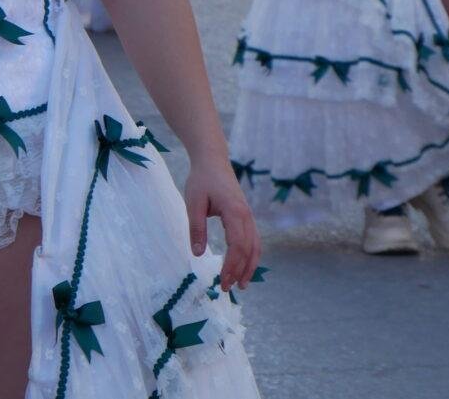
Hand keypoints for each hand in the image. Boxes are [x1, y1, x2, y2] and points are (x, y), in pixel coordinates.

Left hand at [184, 151, 260, 290]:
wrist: (213, 160)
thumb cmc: (201, 179)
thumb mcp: (193, 203)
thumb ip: (196, 228)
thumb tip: (197, 254)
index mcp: (234, 212)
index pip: (237, 245)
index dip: (232, 266)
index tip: (222, 282)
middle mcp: (246, 215)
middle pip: (249, 249)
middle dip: (240, 271)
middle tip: (228, 289)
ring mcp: (249, 215)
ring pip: (255, 246)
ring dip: (249, 266)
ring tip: (241, 284)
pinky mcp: (246, 215)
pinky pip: (253, 239)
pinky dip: (251, 255)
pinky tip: (244, 266)